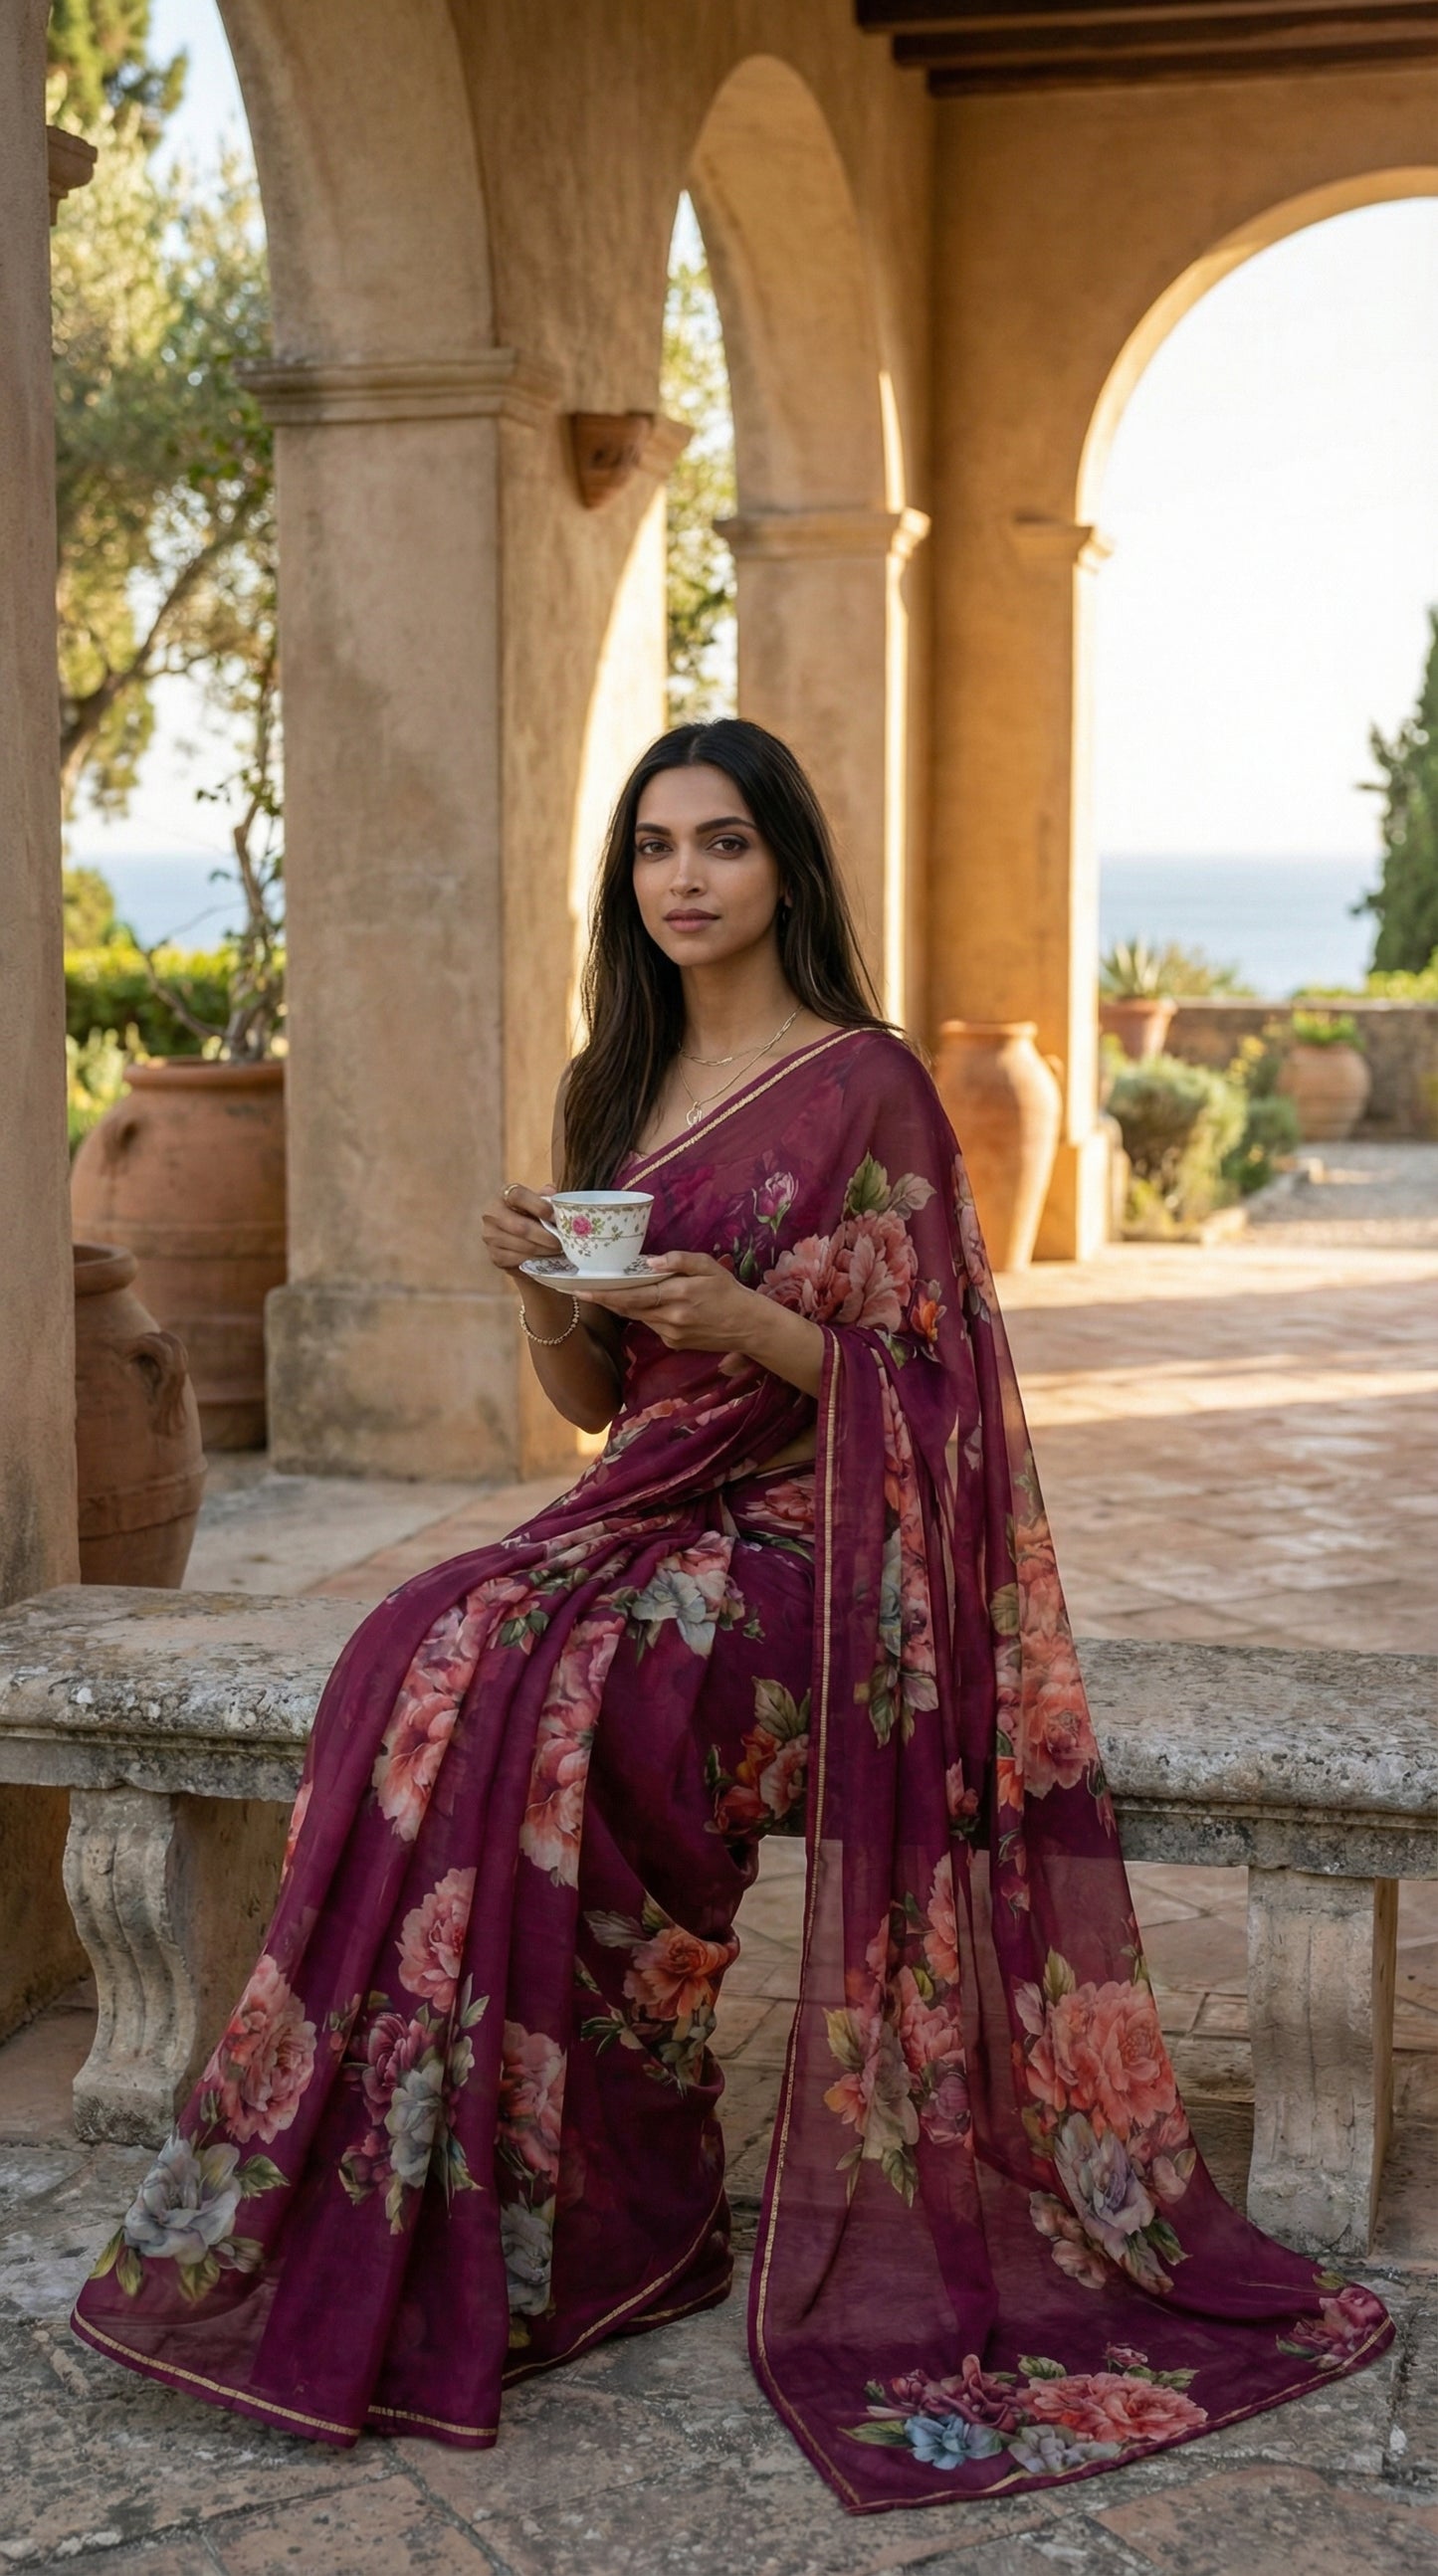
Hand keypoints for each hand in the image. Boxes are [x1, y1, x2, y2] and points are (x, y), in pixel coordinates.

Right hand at [482, 1182, 560, 1278]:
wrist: (513, 1234)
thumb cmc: (530, 1214)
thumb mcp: (538, 1201)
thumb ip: (546, 1197)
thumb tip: (553, 1195)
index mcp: (504, 1195)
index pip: (518, 1196)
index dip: (539, 1206)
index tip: (556, 1217)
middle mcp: (492, 1214)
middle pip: (522, 1227)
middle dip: (547, 1237)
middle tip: (563, 1241)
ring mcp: (491, 1237)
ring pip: (524, 1247)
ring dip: (545, 1250)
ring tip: (559, 1250)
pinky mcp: (495, 1256)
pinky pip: (521, 1261)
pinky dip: (538, 1260)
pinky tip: (548, 1257)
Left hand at [572, 1249, 761, 1355]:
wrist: (748, 1326)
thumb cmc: (729, 1291)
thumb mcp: (708, 1266)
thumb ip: (679, 1260)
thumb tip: (650, 1261)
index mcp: (678, 1294)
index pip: (633, 1294)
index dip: (605, 1293)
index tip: (582, 1290)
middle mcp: (670, 1318)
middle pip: (628, 1308)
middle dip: (603, 1300)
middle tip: (579, 1290)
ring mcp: (670, 1334)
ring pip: (637, 1317)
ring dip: (621, 1306)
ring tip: (603, 1293)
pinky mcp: (673, 1344)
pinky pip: (651, 1325)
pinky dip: (644, 1313)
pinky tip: (644, 1304)